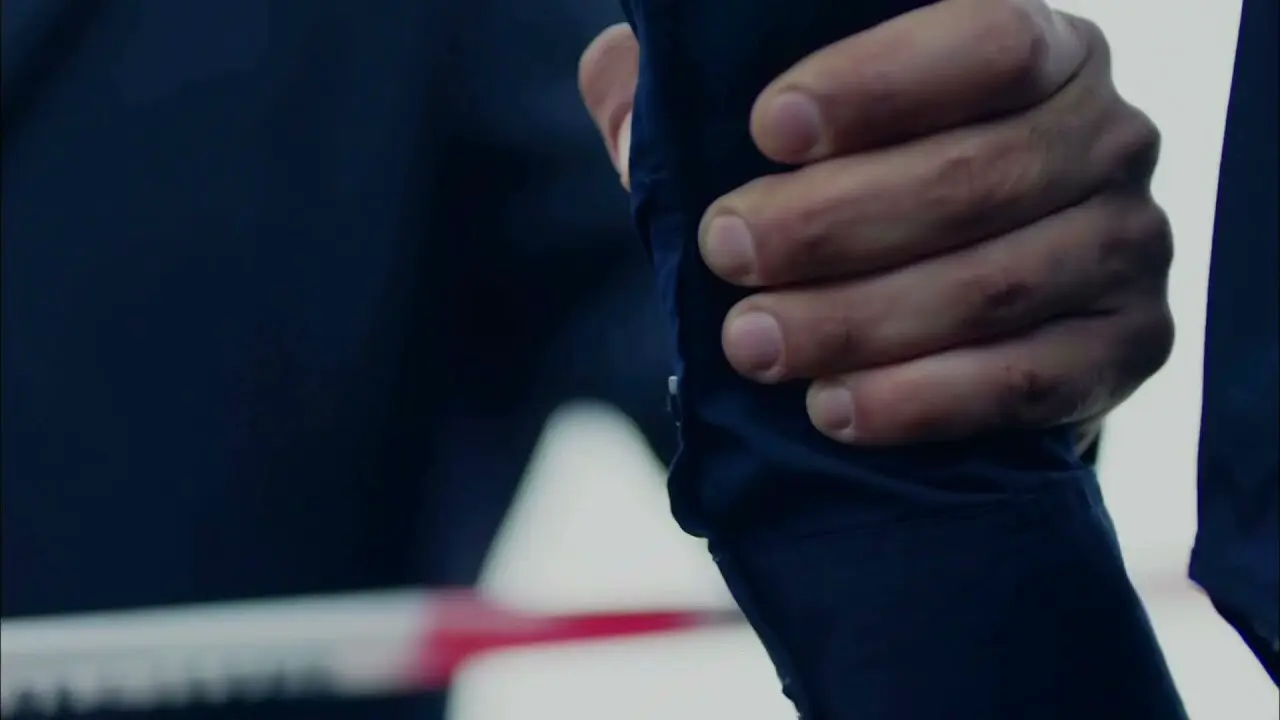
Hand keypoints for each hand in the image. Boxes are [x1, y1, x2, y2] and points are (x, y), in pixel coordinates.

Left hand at [579, 0, 1172, 446]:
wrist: (964, 323)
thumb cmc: (863, 202)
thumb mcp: (792, 141)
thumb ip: (705, 99)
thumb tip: (614, 72)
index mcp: (1041, 48)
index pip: (984, 40)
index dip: (876, 82)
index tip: (764, 129)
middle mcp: (1105, 135)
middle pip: (976, 175)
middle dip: (833, 223)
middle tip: (725, 253)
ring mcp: (1131, 244)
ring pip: (994, 286)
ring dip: (859, 321)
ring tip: (752, 344)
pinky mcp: (1132, 347)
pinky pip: (1030, 382)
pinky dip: (924, 401)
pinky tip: (832, 410)